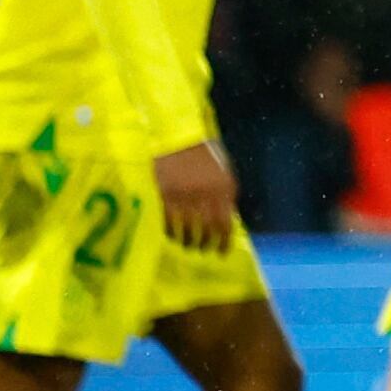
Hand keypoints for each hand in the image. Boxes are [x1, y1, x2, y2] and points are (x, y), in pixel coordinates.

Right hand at [152, 137, 237, 252]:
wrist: (177, 137)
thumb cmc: (203, 156)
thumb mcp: (223, 173)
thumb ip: (225, 196)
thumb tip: (227, 222)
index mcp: (224, 189)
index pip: (226, 225)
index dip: (224, 243)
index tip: (220, 253)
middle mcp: (206, 195)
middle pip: (206, 231)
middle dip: (204, 244)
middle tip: (201, 250)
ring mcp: (183, 197)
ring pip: (187, 230)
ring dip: (187, 242)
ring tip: (186, 245)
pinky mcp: (163, 196)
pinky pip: (167, 223)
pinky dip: (170, 233)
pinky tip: (170, 235)